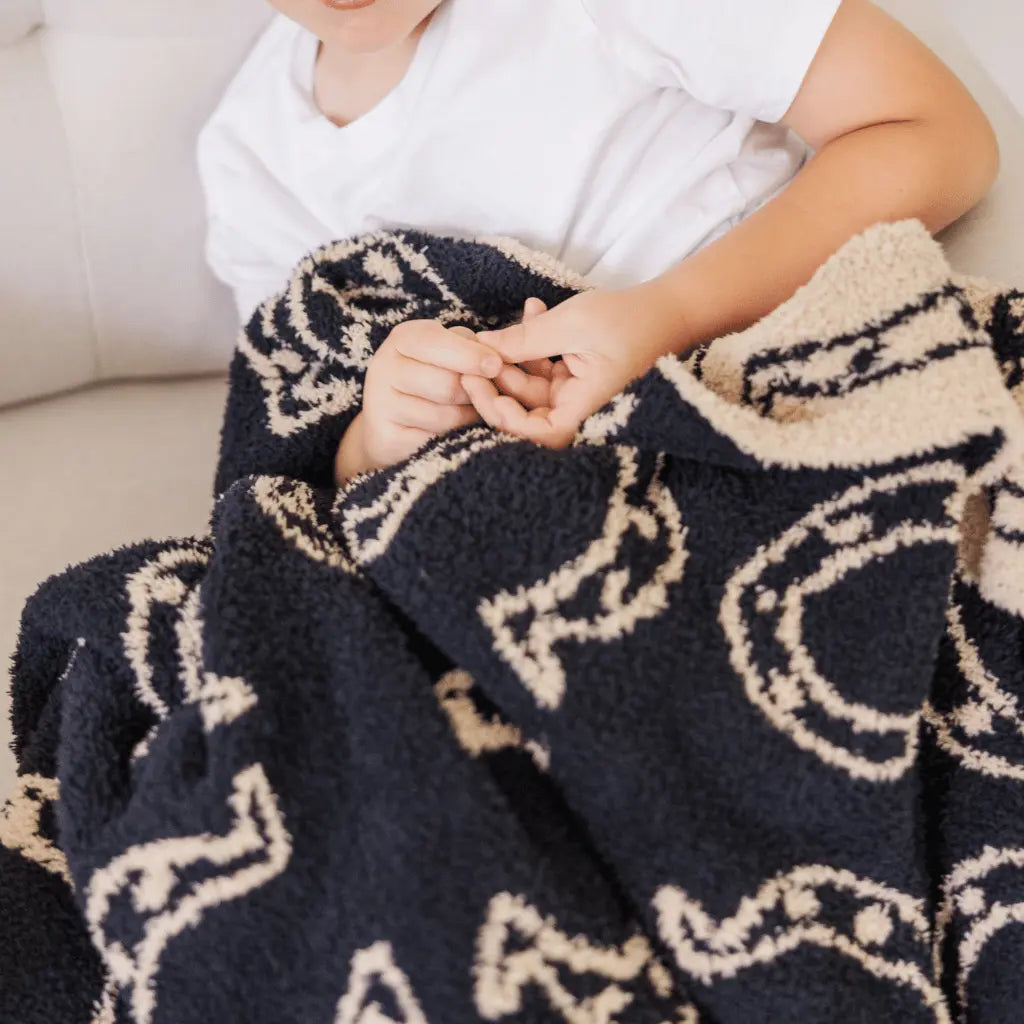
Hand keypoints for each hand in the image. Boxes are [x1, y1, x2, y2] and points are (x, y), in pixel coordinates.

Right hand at [335, 319, 502, 483]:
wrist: (394, 424)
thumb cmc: (435, 380)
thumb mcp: (451, 354)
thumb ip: (472, 350)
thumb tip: (495, 364)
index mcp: (404, 338)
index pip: (436, 342)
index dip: (469, 355)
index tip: (495, 365)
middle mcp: (385, 366)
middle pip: (449, 383)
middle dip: (474, 393)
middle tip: (481, 396)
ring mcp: (380, 403)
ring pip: (445, 415)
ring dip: (465, 417)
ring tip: (465, 412)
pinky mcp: (385, 436)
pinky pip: (435, 440)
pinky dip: (451, 437)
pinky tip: (450, 432)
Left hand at [462, 283, 687, 448]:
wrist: (670, 309)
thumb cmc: (630, 319)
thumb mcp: (571, 324)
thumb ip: (524, 339)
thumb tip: (479, 346)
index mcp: (584, 408)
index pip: (536, 433)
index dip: (503, 417)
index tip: (479, 386)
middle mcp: (578, 409)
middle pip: (525, 411)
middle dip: (498, 382)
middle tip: (471, 356)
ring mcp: (574, 394)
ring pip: (529, 386)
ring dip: (512, 356)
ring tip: (506, 323)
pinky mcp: (574, 378)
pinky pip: (542, 368)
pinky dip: (532, 344)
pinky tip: (531, 309)